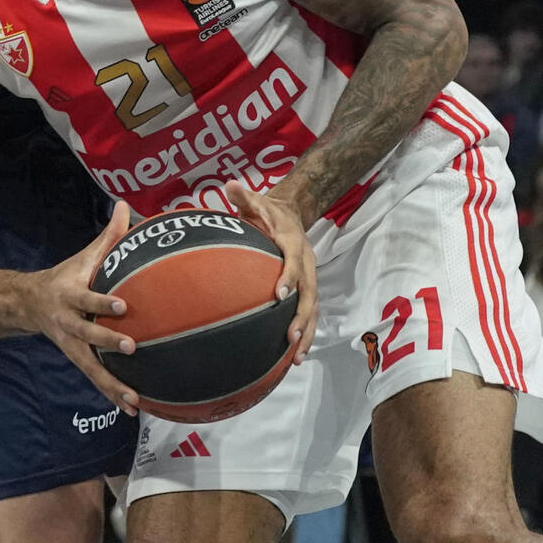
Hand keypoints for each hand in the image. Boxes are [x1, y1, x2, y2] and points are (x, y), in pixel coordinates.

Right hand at [27, 199, 139, 416]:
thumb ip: (109, 234)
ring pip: (91, 367)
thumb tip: (126, 204)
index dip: (102, 302)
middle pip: (87, 335)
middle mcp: (68, 323)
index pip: (87, 298)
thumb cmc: (68, 275)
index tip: (123, 305)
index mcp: (70, 294)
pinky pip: (95, 379)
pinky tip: (133, 409)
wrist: (29, 303)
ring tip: (134, 397)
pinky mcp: (77, 360)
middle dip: (107, 342)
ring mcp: (71, 345)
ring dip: (112, 383)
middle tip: (132, 347)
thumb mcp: (84, 255)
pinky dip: (112, 394)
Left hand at [225, 181, 317, 364]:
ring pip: (313, 309)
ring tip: (297, 357)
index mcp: (294, 243)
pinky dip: (305, 334)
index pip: (293, 260)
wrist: (292, 213)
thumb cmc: (268, 210)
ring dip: (307, 332)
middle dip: (302, 316)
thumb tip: (229, 185)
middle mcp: (306, 263)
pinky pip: (309, 313)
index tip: (279, 295)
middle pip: (310, 293)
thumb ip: (243, 196)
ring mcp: (309, 278)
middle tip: (290, 338)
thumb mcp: (256, 200)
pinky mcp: (306, 288)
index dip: (289, 276)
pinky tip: (294, 357)